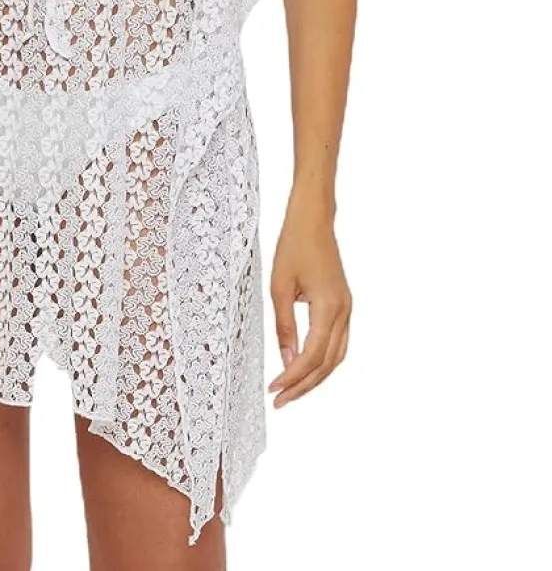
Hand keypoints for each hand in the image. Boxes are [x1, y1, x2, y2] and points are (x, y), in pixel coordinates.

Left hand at [268, 197, 351, 407]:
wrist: (313, 220)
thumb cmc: (294, 246)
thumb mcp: (279, 287)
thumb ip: (284, 325)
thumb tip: (286, 360)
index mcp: (329, 307)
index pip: (312, 355)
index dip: (293, 377)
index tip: (274, 390)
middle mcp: (344, 311)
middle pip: (328, 363)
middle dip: (304, 385)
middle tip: (281, 401)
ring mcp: (347, 308)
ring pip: (336, 356)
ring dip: (315, 377)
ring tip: (292, 391)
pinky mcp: (343, 305)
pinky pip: (338, 342)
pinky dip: (323, 361)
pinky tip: (305, 368)